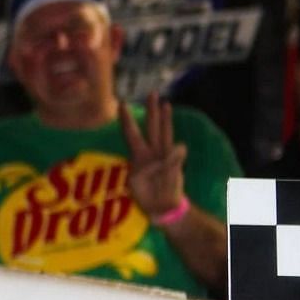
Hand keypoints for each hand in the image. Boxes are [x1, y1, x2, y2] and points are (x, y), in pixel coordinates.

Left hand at [120, 92, 188, 220]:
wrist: (161, 207)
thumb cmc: (146, 194)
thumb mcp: (136, 184)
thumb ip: (144, 168)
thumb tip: (172, 151)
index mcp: (137, 157)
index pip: (131, 135)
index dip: (127, 120)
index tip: (122, 104)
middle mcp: (151, 153)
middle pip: (151, 127)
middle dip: (151, 111)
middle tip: (152, 93)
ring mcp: (164, 156)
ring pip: (165, 134)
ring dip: (166, 120)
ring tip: (166, 104)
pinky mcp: (175, 163)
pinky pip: (177, 154)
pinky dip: (174, 157)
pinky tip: (172, 165)